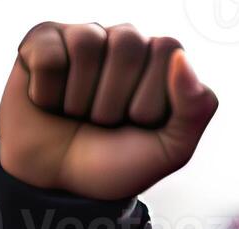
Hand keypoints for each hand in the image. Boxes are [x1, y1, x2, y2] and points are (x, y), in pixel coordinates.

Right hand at [0, 22, 217, 199]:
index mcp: (162, 62)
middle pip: (128, 43)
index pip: (167, 49)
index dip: (151, 95)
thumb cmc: (118, 163)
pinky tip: (50, 102)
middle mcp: (125, 41)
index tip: (139, 123)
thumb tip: (181, 58)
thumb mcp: (171, 150)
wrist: (61, 183)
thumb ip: (196, 108)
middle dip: (115, 100)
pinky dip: (48, 92)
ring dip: (80, 97)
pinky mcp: (42, 41)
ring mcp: (83, 36)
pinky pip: (48, 53)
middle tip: (105, 122)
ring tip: (78, 114)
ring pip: (86, 44)